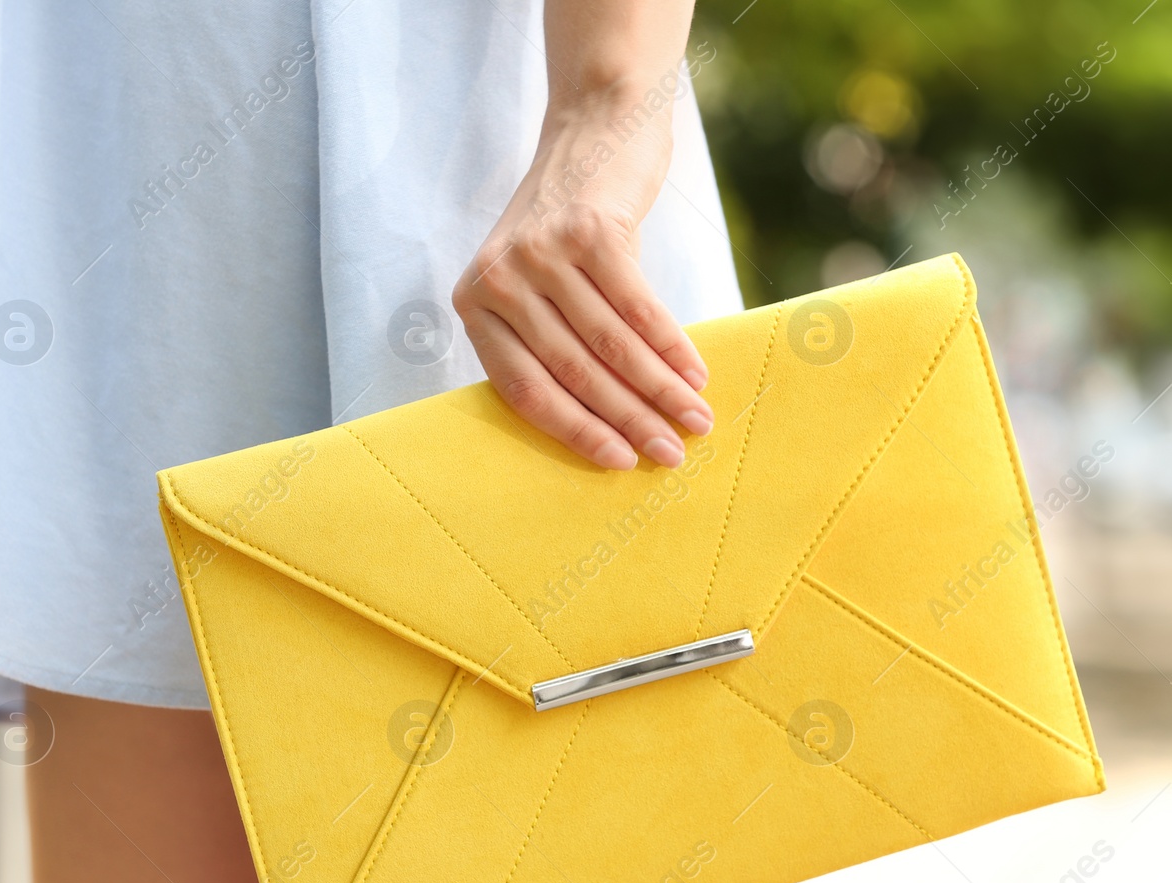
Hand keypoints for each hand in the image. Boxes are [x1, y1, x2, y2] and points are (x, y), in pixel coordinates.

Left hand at [453, 90, 713, 470]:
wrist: (596, 129)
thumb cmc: (571, 224)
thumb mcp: (537, 280)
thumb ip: (548, 341)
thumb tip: (604, 427)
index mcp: (474, 303)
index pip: (525, 389)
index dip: (577, 432)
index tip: (621, 463)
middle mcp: (499, 279)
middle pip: (572, 372)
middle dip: (629, 421)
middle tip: (672, 456)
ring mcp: (542, 253)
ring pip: (610, 346)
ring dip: (661, 392)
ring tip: (697, 421)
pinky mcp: (590, 231)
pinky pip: (639, 308)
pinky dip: (673, 347)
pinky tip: (697, 374)